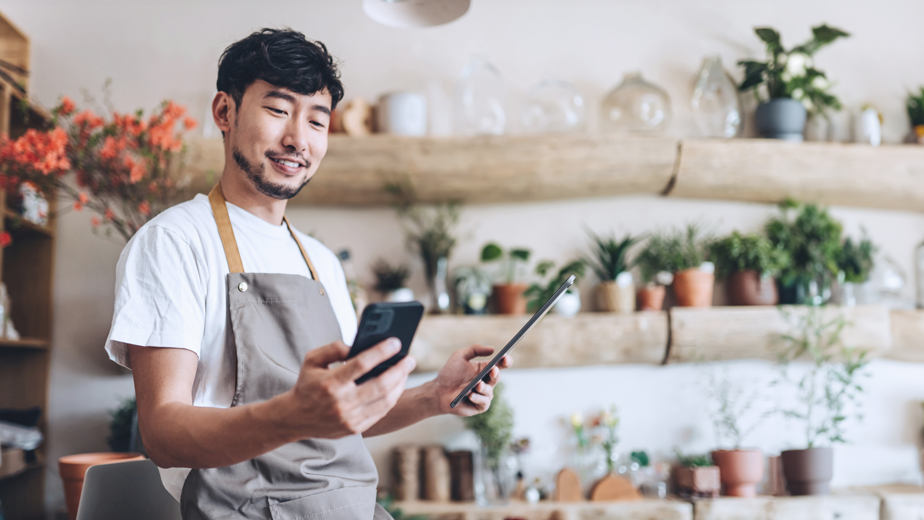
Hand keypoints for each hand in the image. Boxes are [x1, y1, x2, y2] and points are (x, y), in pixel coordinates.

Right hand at [281, 338, 415, 439]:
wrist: (295, 418)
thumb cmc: (307, 384)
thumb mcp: (312, 360)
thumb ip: (334, 348)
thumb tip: (357, 344)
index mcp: (330, 383)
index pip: (361, 364)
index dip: (381, 352)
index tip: (396, 342)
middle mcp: (341, 403)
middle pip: (380, 385)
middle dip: (399, 370)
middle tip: (410, 359)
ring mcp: (349, 418)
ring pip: (384, 401)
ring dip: (400, 384)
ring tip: (405, 371)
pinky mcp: (355, 428)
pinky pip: (381, 412)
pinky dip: (392, 398)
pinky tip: (396, 386)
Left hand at [430, 344, 512, 416]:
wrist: (439, 391)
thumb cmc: (449, 373)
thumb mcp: (460, 356)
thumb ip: (475, 349)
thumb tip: (493, 349)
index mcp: (484, 369)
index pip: (499, 364)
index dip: (505, 361)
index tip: (506, 357)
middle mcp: (486, 381)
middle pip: (497, 376)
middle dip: (496, 373)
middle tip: (493, 370)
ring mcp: (484, 394)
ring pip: (489, 390)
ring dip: (484, 387)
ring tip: (477, 385)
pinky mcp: (480, 406)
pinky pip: (484, 402)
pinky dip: (478, 398)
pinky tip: (471, 395)